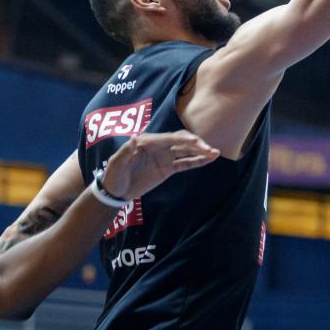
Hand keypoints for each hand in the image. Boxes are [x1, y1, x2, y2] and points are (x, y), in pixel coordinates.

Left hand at [101, 130, 218, 199]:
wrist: (116, 192)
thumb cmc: (113, 176)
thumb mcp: (115, 164)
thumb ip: (125, 152)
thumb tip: (134, 137)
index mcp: (147, 142)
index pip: (168, 138)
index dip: (182, 139)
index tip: (195, 141)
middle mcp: (158, 147)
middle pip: (180, 142)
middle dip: (195, 144)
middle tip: (209, 149)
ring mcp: (164, 157)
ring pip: (186, 151)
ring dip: (200, 151)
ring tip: (216, 152)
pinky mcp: (168, 168)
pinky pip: (185, 163)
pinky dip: (197, 161)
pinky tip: (209, 159)